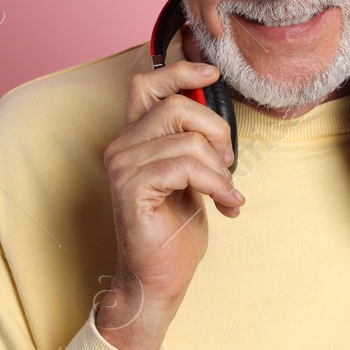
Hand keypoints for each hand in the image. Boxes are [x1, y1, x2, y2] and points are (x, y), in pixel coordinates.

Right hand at [98, 59, 243, 349]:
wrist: (158, 278)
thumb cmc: (174, 230)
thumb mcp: (191, 176)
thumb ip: (193, 141)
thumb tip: (214, 107)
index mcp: (134, 138)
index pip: (147, 84)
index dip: (180, 70)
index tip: (213, 73)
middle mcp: (121, 146)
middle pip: (177, 106)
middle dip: (216, 131)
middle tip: (228, 164)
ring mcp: (122, 167)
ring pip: (187, 140)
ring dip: (220, 169)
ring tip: (228, 194)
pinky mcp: (131, 189)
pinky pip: (185, 167)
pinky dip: (216, 185)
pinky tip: (226, 205)